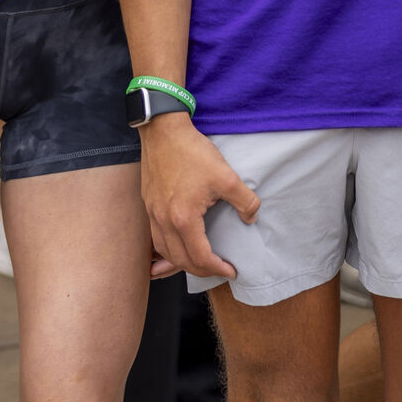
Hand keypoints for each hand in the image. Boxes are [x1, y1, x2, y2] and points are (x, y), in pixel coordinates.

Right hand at [140, 114, 259, 278]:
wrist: (163, 130)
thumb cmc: (191, 152)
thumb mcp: (226, 175)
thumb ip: (244, 200)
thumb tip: (251, 217)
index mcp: (184, 219)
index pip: (201, 258)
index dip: (218, 268)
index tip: (231, 269)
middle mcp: (164, 221)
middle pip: (181, 261)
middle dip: (201, 271)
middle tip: (218, 268)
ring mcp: (153, 213)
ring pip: (165, 252)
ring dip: (182, 262)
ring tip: (199, 261)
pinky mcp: (149, 204)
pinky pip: (156, 238)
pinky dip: (168, 249)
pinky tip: (178, 243)